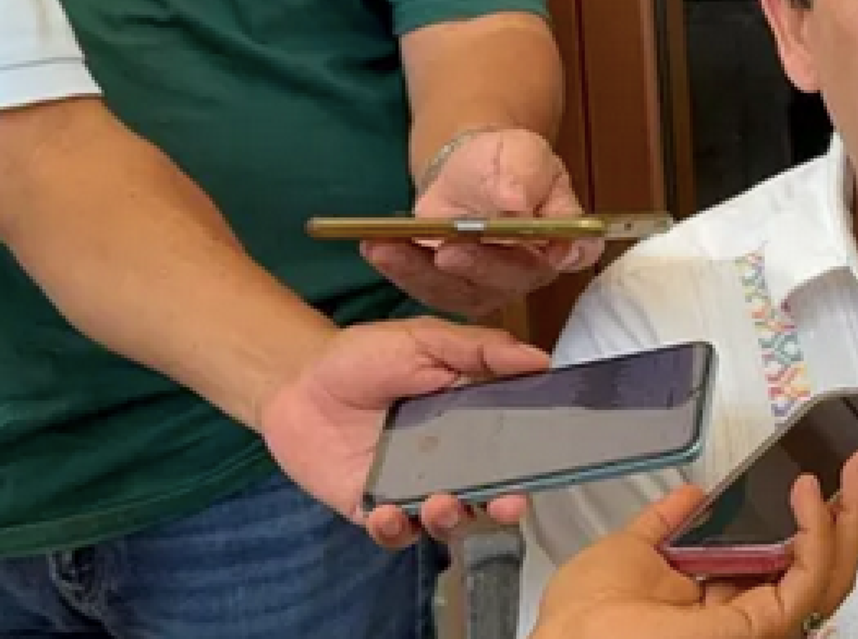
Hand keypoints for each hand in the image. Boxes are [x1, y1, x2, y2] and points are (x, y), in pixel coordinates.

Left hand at [257, 317, 550, 546]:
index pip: (513, 449)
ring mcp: (412, 490)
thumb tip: (542, 359)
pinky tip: (386, 514)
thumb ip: (481, 349)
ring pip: (448, 521)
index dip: (532, 462)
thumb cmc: (364, 357)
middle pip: (490, 495)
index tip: (546, 466)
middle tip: (506, 503)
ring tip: (440, 503)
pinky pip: (394, 533)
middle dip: (504, 506)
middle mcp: (450, 463)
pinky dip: (395, 530)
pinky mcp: (373, 509)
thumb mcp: (424, 340)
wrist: (296, 382)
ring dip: (452, 520)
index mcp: (472, 423)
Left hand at [363, 127, 603, 315]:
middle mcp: (533, 270)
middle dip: (478, 265)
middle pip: (511, 278)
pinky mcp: (453, 288)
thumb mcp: (523, 155)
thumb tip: (516, 205)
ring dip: (423, 270)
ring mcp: (491, 286)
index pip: (577, 251)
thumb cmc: (507, 163)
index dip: (567, 255)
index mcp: (565, 236)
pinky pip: (426, 286)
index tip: (551, 252)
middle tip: (451, 250)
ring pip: (461, 289)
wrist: (472, 168)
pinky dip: (399, 268)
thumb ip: (525, 178)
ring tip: (390, 246)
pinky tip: (375, 248)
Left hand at [533, 451, 857, 638]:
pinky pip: (808, 577)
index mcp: (723, 599)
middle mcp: (751, 614)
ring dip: (857, 512)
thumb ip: (666, 524)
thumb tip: (693, 496)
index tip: (848, 474)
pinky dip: (818, 531)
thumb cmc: (584, 623)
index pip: (793, 554)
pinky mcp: (766, 628)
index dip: (828, 515)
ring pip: (833, 570)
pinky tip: (811, 492)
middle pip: (828, 561)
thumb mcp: (629, 552)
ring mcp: (763, 625)